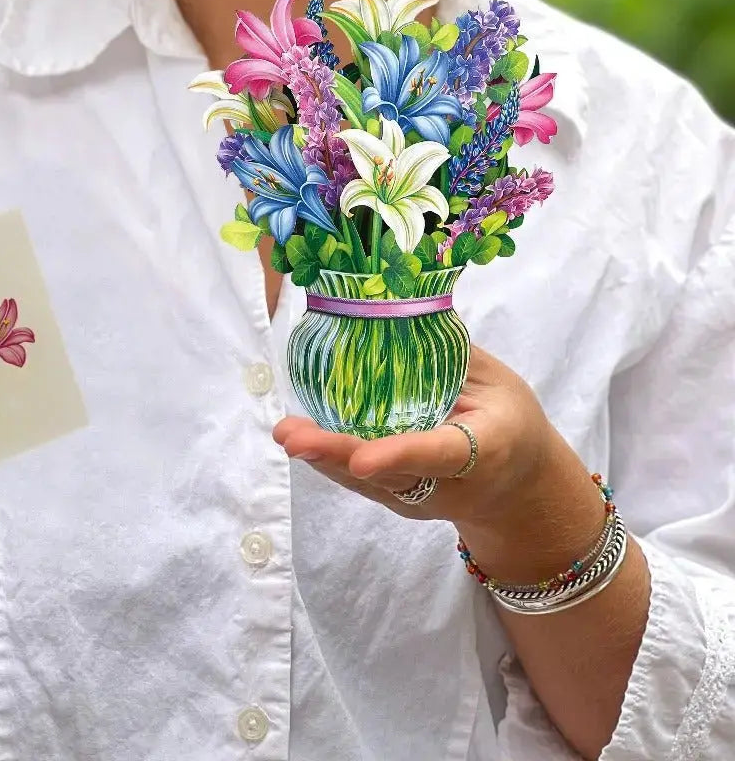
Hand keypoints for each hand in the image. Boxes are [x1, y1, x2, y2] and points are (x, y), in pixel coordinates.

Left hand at [272, 342, 558, 530]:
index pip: (437, 453)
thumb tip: (401, 308)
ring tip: (286, 433)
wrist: (521, 491)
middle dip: (339, 456)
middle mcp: (447, 483)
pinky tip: (300, 436)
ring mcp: (422, 498)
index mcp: (483, 450)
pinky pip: (362, 482)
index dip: (399, 454)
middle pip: (390, 474)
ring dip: (324, 458)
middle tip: (293, 438)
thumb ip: (453, 355)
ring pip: (369, 482)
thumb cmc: (511, 422)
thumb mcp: (499, 383)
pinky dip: (331, 460)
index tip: (362, 460)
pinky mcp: (401, 500)